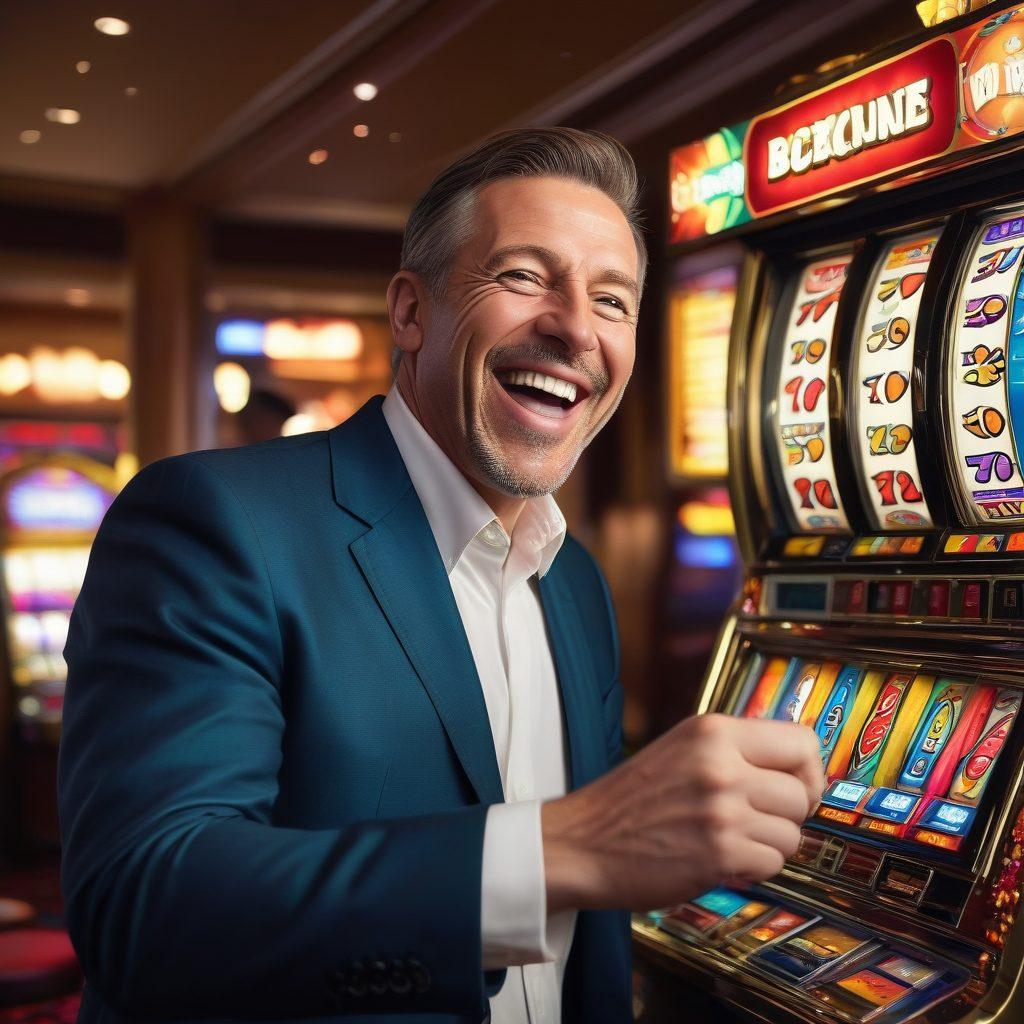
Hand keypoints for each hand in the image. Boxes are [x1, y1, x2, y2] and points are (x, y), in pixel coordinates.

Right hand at [541, 713, 823, 913]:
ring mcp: (721, 810)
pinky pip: (772, 864)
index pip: (802, 741)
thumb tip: (798, 766)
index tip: (797, 787)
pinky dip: (753, 869)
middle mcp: (721, 765)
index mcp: (713, 731)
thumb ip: (733, 750)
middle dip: (786, 815)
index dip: (809, 770)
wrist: (582, 841)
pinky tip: (722, 860)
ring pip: (792, 833)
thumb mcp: (681, 749)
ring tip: (732, 841)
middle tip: (755, 822)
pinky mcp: (719, 854)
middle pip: (802, 793)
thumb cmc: (631, 800)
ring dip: (769, 845)